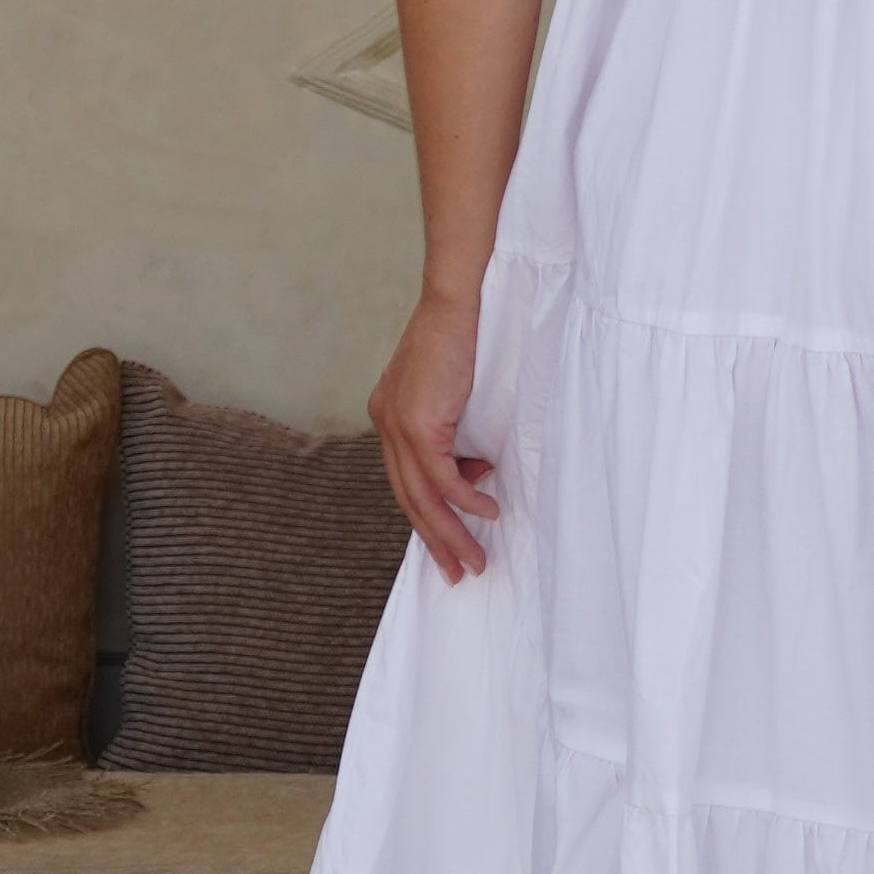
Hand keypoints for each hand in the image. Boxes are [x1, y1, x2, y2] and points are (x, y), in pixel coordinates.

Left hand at [369, 285, 498, 582]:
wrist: (457, 302)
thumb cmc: (462, 338)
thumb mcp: (455, 395)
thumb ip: (457, 435)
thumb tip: (475, 472)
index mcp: (389, 417)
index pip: (406, 480)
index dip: (427, 517)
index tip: (448, 545)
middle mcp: (386, 425)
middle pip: (409, 499)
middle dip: (436, 540)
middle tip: (457, 571)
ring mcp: (398, 426)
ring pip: (423, 497)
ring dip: (451, 532)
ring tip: (475, 559)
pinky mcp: (418, 423)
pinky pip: (443, 478)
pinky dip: (466, 499)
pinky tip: (487, 511)